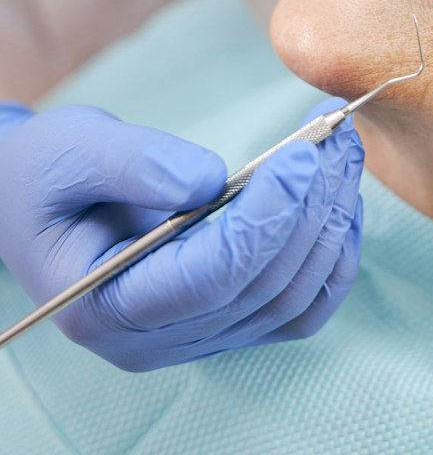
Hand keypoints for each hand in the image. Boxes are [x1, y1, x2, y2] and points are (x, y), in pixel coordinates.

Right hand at [0, 98, 362, 370]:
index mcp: (105, 305)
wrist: (45, 198)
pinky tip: (341, 199)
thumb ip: (138, 163)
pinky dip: (334, 255)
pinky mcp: (228, 320)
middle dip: (312, 206)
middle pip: (263, 285)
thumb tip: (214, 180)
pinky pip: (301, 305)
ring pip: (293, 297)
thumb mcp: (75, 152)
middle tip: (337, 136)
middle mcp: (155, 339)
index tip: (303, 153)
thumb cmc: (51, 174)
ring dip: (332, 222)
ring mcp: (198, 337)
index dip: (268, 215)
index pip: (213, 275)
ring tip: (345, 153)